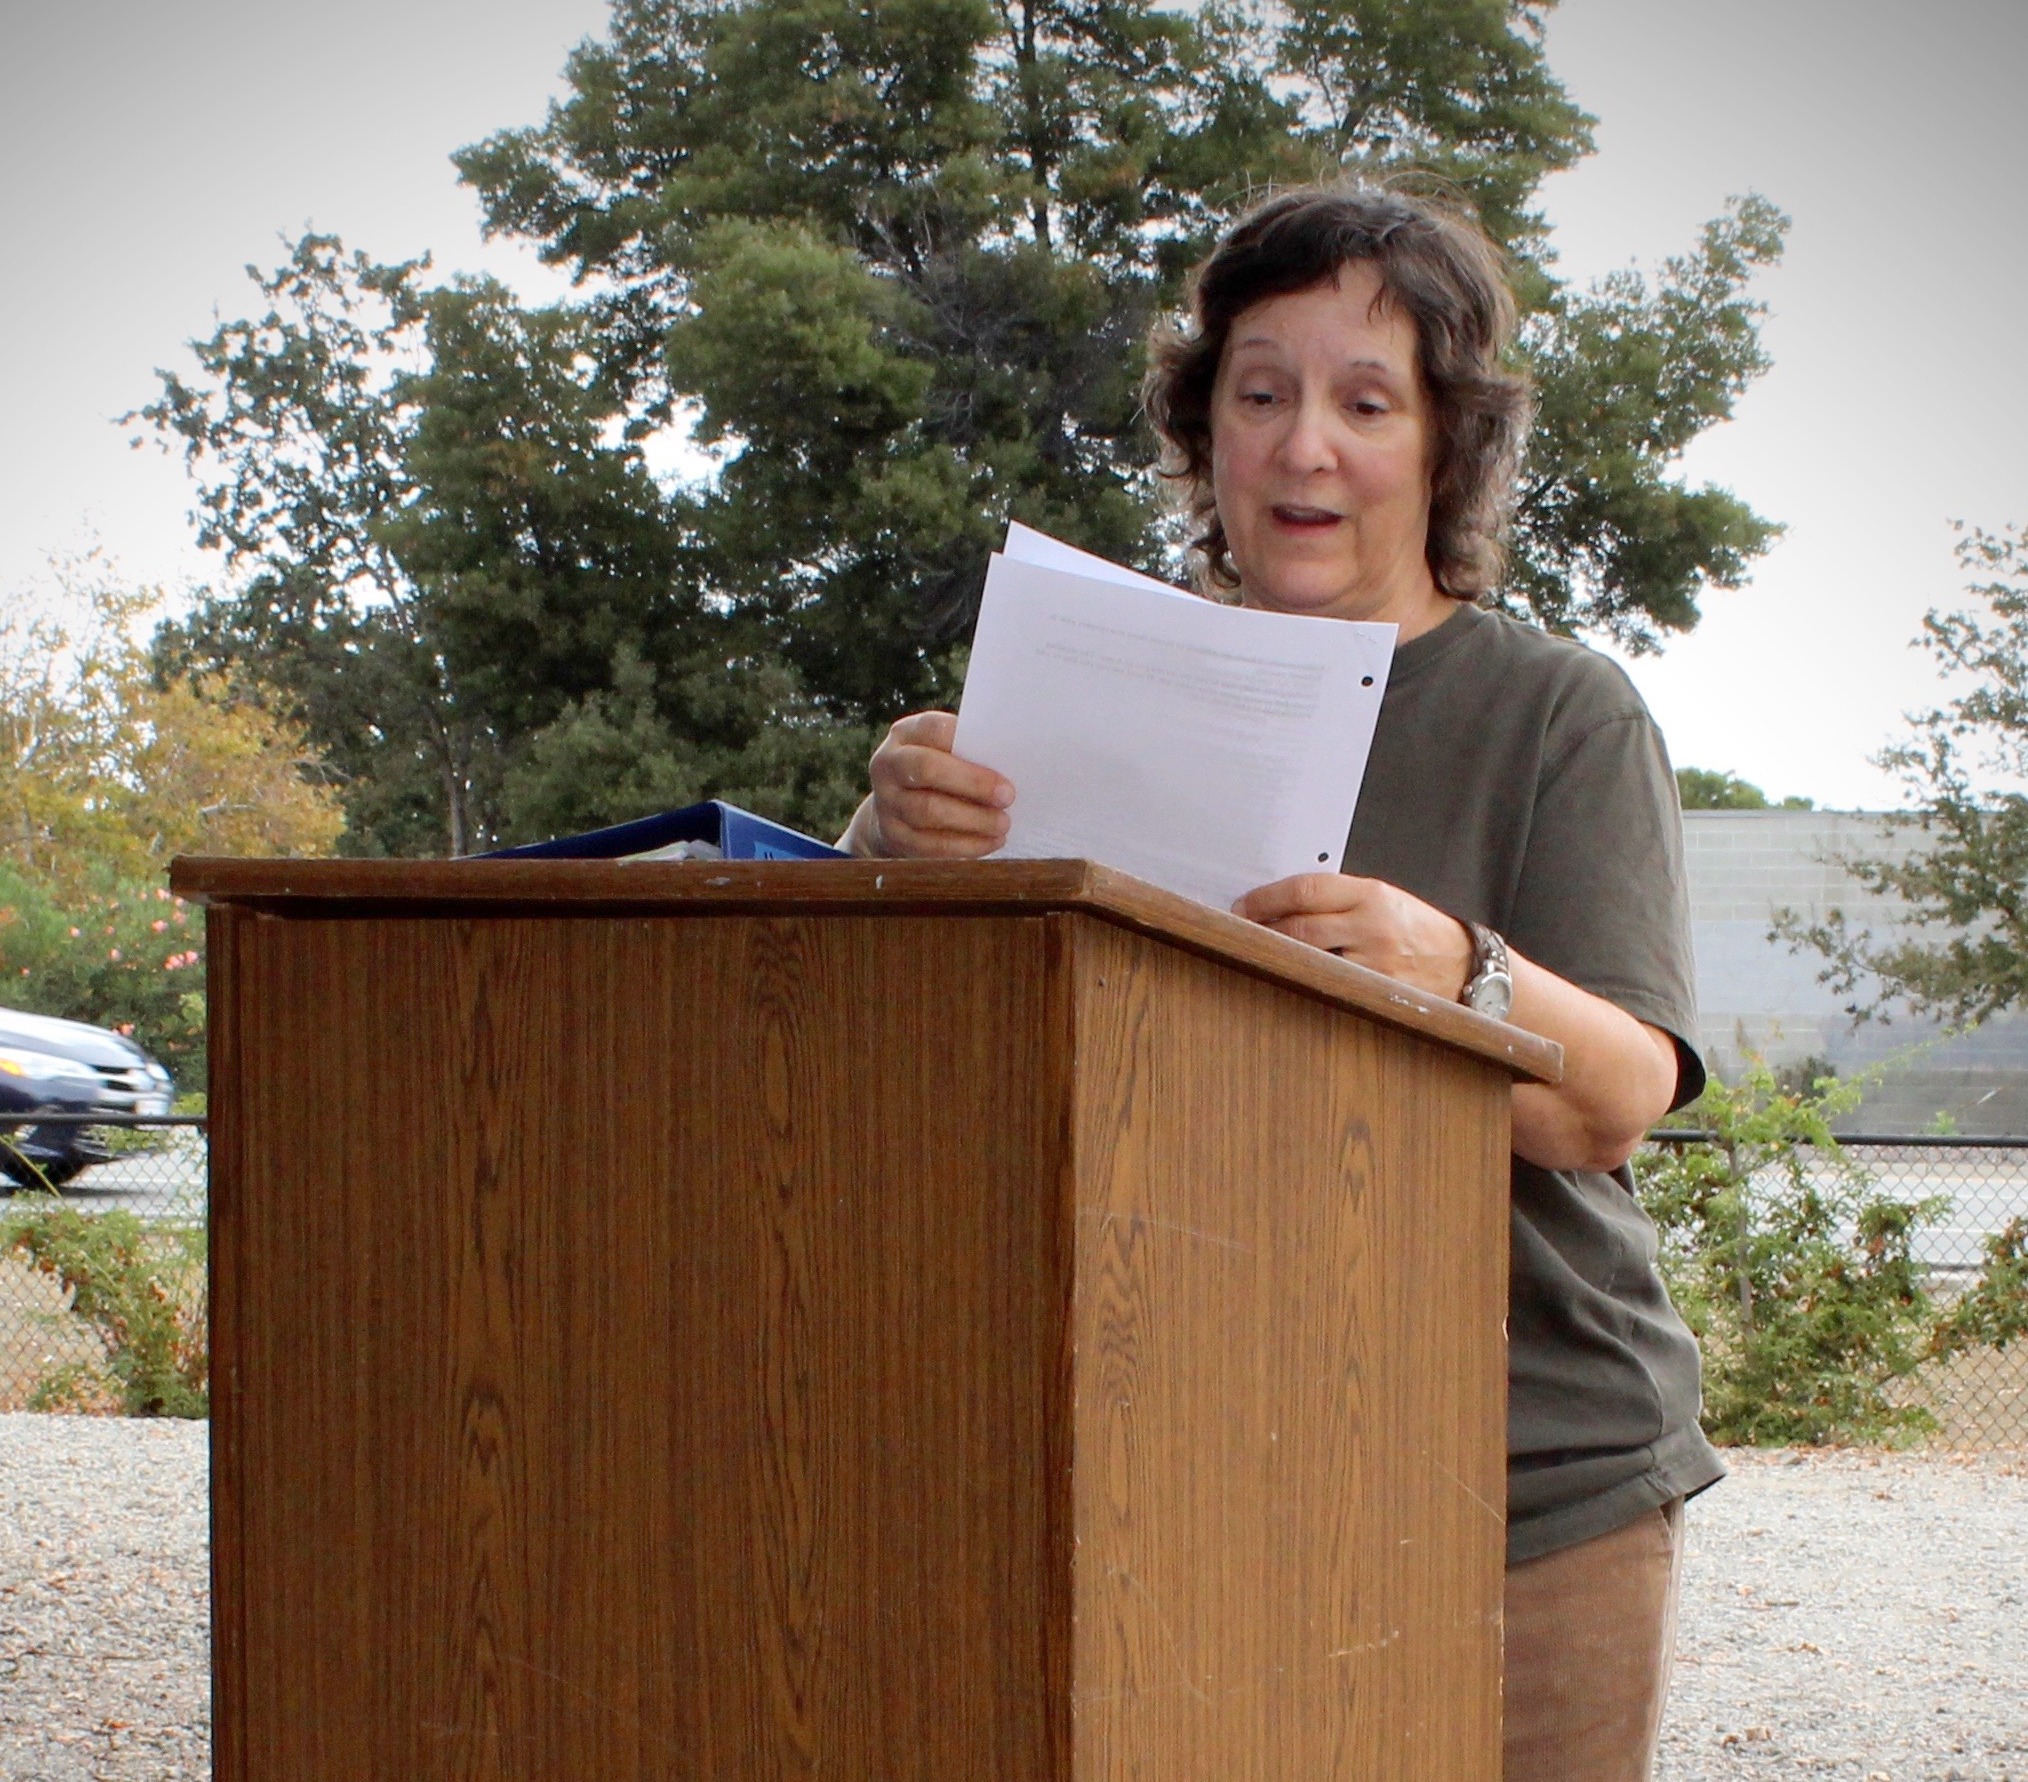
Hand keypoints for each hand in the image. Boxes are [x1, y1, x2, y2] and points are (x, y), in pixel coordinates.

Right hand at [838, 711, 1014, 859]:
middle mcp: (888, 765)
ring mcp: (887, 803)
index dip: (968, 742)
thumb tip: (1008, 764)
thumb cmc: (935, 773)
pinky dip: (966, 846)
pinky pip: (932, 845)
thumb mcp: (941, 752)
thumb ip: (967, 752)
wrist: (894, 810)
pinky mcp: (895, 837)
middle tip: (1007, 796)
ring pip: (929, 811)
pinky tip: (990, 842)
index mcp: (905, 734)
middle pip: (927, 769)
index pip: (934, 729)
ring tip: (1002, 823)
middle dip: (973, 783)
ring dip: (974, 820)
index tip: (1003, 759)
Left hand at [1232, 872, 1473, 1002]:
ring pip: (1310, 959)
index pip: (1307, 889)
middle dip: (1263, 930)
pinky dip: (1304, 980)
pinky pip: (1329, 984)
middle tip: (1239, 932)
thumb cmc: (1417, 929)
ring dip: (1278, 957)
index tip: (1243, 905)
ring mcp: (1374, 962)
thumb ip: (1339, 899)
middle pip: (1301, 926)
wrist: (1465, 965)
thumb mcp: (1384, 900)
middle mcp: (1372, 925)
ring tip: (1256, 955)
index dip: (1267, 898)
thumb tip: (1282, 906)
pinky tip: (1288, 979)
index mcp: (1371, 893)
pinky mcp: (1376, 991)